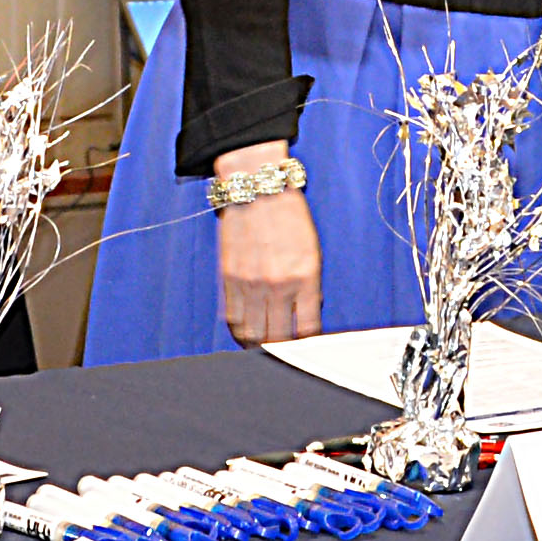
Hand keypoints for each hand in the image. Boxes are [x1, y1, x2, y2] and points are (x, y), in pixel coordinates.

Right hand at [212, 162, 323, 343]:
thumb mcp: (312, 252)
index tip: (307, 350)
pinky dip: (239, 331)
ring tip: (263, 345)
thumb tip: (307, 317)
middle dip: (283, 350)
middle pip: (278, 338)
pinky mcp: (229, 278)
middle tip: (284, 351)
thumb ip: (310, 288)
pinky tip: (245, 332)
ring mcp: (250, 284)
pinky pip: (232, 318)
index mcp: (305, 278)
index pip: (307, 330)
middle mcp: (277, 285)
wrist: (258, 189)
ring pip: (252, 334)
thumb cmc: (289, 217)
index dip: (307, 346)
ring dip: (257, 345)